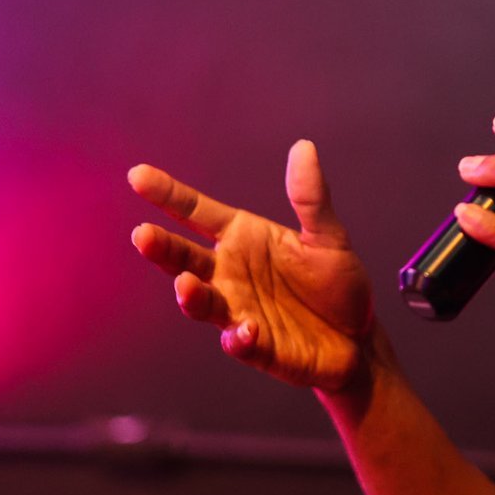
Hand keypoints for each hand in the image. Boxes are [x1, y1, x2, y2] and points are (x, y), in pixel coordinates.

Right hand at [128, 139, 371, 391]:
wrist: (357, 338)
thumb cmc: (336, 282)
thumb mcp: (328, 236)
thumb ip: (311, 198)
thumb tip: (304, 147)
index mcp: (242, 237)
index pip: (196, 212)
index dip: (167, 194)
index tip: (137, 175)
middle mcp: (229, 273)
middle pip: (184, 258)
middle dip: (162, 249)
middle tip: (143, 235)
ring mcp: (237, 310)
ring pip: (201, 302)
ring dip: (191, 295)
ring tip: (187, 285)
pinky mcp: (256, 347)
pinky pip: (239, 342)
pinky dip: (239, 338)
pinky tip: (248, 330)